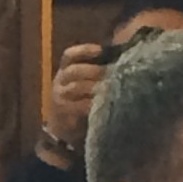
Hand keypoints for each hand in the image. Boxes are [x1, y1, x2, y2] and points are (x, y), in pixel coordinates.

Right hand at [42, 43, 108, 157]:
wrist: (63, 131)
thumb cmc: (80, 103)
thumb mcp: (84, 84)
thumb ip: (97, 73)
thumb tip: (123, 58)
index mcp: (65, 71)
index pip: (70, 55)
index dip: (84, 51)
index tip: (102, 50)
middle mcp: (59, 82)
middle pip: (75, 70)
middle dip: (96, 70)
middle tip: (115, 72)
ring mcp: (59, 98)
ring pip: (76, 86)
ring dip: (95, 86)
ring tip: (111, 87)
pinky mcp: (64, 114)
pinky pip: (79, 106)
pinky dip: (93, 103)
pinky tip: (106, 103)